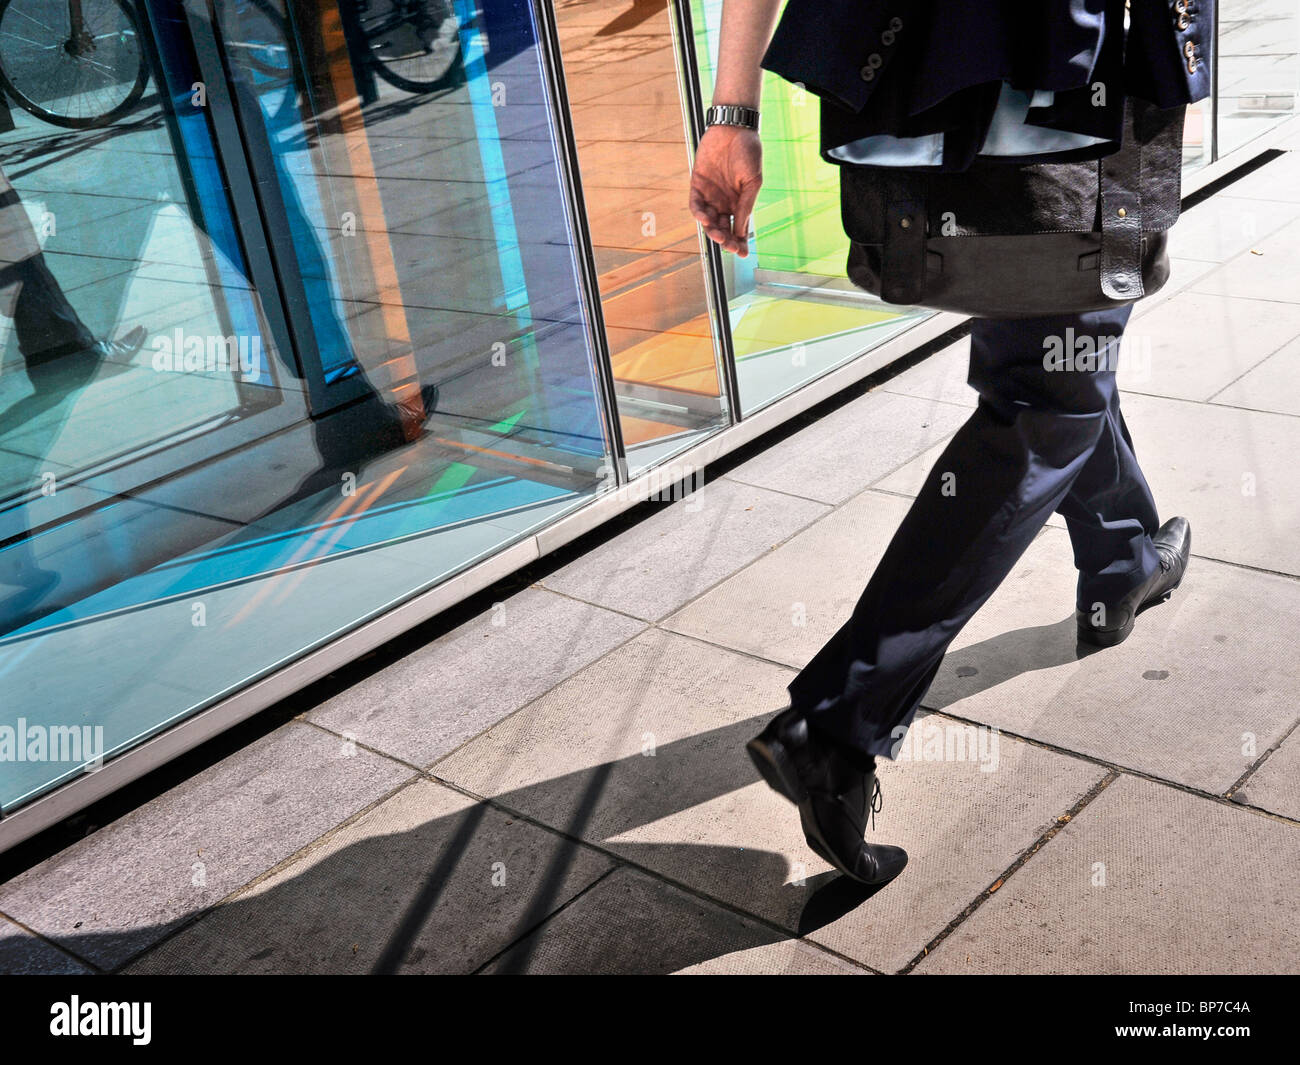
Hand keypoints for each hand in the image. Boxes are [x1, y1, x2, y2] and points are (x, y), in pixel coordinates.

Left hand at [689, 124, 761, 256]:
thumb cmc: (748, 152)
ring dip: (712, 231)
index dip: (739, 242)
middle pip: (721, 228)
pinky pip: (695, 205)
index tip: (742, 253)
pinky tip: (706, 218)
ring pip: (708, 221)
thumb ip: (745, 206)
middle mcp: (723, 202)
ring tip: (718, 236)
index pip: (737, 228)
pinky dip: (699, 214)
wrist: (734, 129)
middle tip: (729, 246)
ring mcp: (710, 195)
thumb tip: (741, 230)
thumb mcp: (752, 182)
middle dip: (725, 240)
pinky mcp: (697, 185)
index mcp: (739, 203)